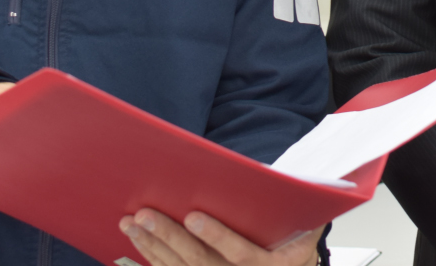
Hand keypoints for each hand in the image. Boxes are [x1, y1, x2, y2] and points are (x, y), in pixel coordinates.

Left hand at [119, 209, 322, 265]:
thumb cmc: (294, 243)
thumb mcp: (304, 228)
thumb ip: (291, 207)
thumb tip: (275, 178)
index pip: (240, 253)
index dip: (217, 236)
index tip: (193, 216)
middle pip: (198, 263)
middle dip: (168, 237)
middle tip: (144, 214)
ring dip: (151, 247)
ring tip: (131, 223)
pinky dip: (151, 260)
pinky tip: (134, 243)